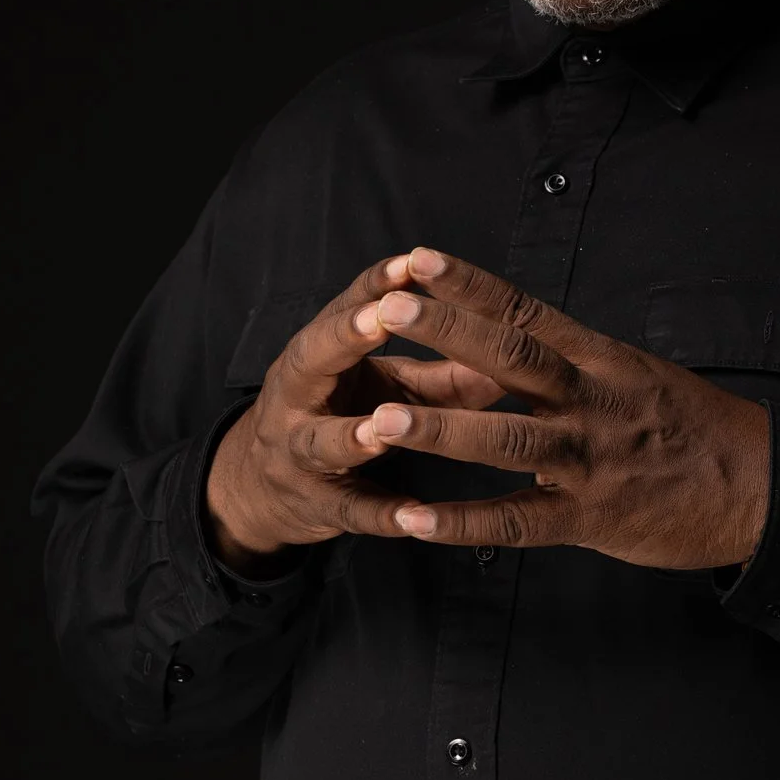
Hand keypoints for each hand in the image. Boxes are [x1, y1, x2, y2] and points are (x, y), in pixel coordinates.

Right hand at [205, 252, 507, 574]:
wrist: (265, 486)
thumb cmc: (344, 414)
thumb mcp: (388, 385)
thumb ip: (444, 370)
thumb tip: (514, 354)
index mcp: (320, 353)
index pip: (347, 307)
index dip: (377, 285)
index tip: (412, 261)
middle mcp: (298, 395)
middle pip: (311, 359)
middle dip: (344, 338)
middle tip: (378, 318)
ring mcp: (298, 452)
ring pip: (320, 442)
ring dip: (352, 435)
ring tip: (382, 427)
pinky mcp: (314, 505)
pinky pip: (349, 511)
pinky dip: (380, 514)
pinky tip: (413, 518)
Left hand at [362, 247, 771, 568]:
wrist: (765, 487)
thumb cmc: (698, 430)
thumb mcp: (640, 377)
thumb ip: (576, 366)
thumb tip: (513, 343)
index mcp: (604, 360)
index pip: (527, 311)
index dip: (470, 285)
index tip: (417, 260)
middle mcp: (596, 401)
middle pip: (512, 358)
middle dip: (445, 333)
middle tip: (384, 310)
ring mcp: (593, 460)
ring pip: (508, 439)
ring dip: (440, 430)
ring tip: (378, 420)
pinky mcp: (593, 518)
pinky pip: (519, 522)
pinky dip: (463, 523)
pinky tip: (414, 521)